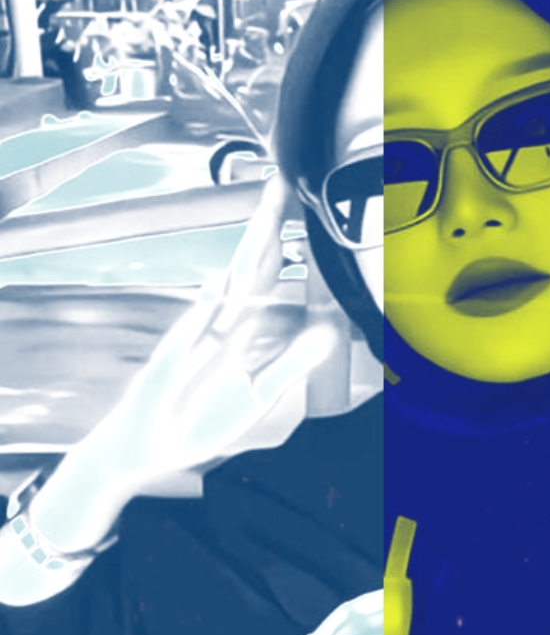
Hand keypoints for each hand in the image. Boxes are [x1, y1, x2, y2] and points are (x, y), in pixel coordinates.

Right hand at [33, 175, 338, 550]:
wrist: (139, 452)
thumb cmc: (196, 420)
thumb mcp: (255, 396)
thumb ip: (290, 364)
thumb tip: (325, 335)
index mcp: (237, 330)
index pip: (267, 276)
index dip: (286, 242)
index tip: (302, 203)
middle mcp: (216, 327)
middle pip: (248, 268)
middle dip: (267, 226)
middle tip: (284, 183)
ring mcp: (193, 344)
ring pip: (226, 292)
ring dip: (247, 255)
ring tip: (266, 217)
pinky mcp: (170, 369)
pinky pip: (192, 336)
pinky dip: (209, 311)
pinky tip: (225, 285)